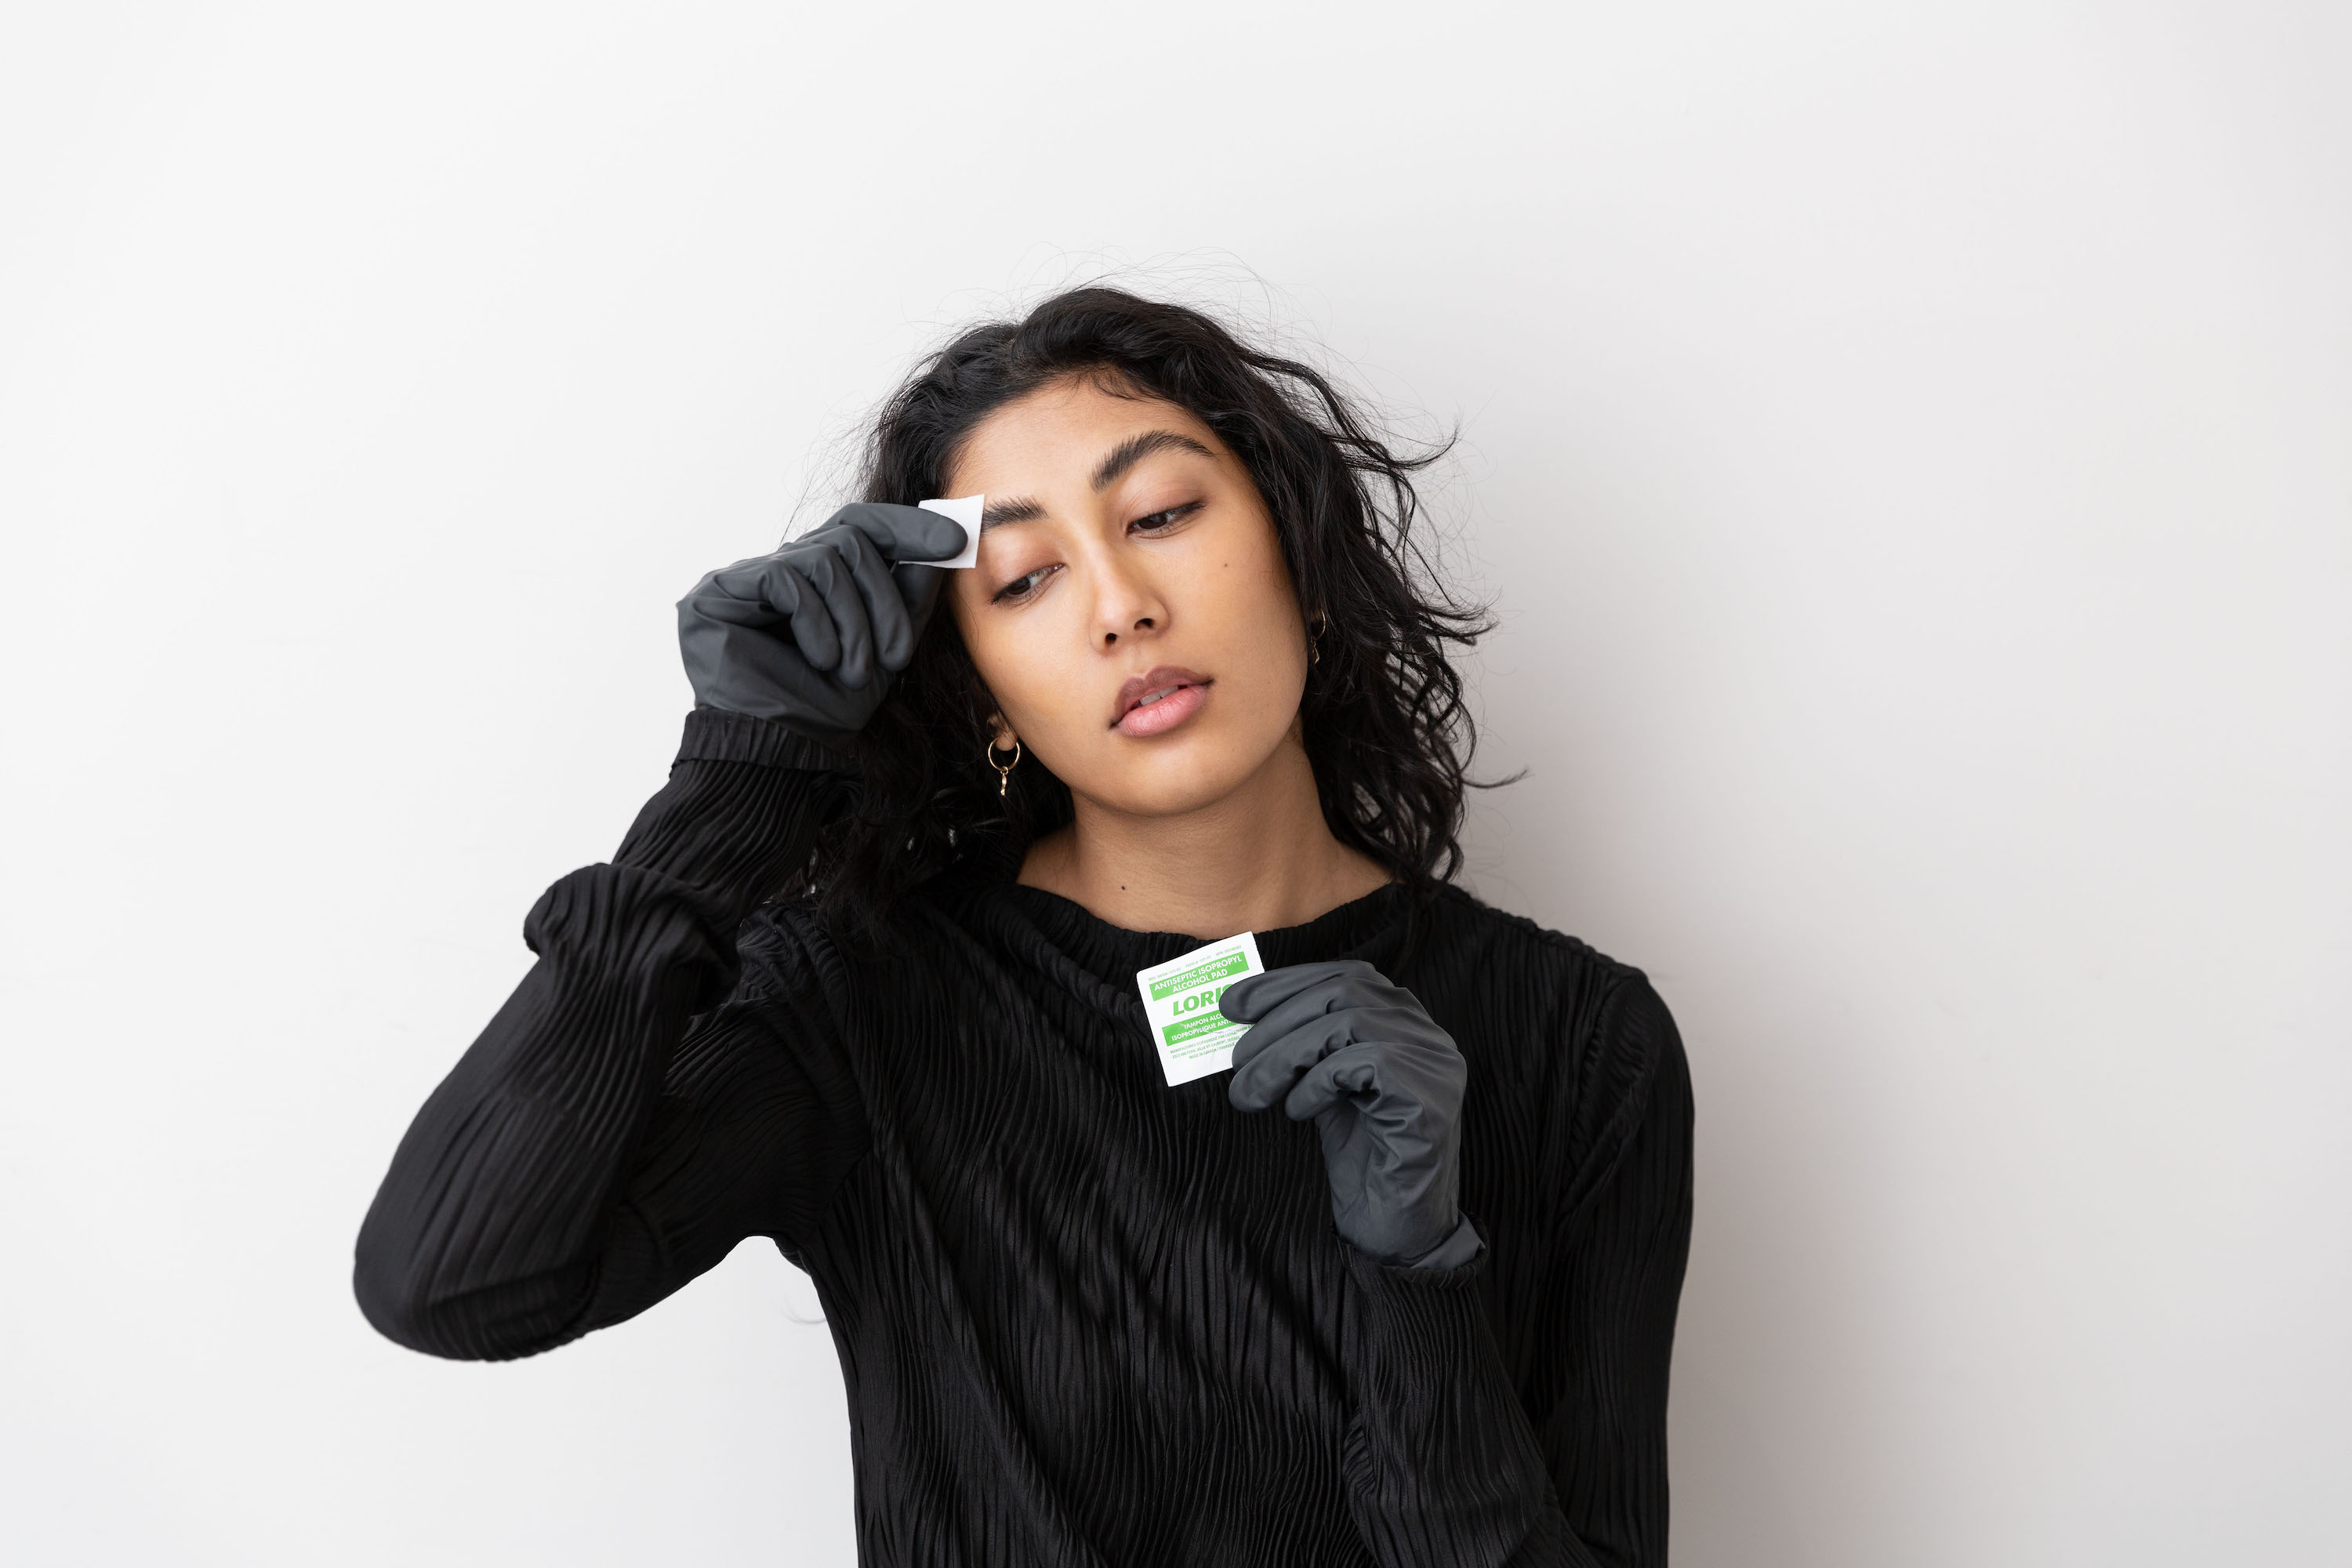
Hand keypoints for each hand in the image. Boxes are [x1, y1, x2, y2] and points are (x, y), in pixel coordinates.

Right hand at [676, 503, 969, 744]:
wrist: (782, 756)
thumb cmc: (829, 710)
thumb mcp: (887, 650)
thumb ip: (910, 597)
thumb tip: (945, 544)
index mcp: (816, 580)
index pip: (862, 526)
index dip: (907, 527)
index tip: (953, 541)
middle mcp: (780, 570)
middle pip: (851, 539)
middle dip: (884, 599)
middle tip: (897, 658)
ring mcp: (745, 579)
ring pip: (825, 558)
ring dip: (853, 621)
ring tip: (852, 672)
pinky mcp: (717, 593)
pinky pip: (784, 578)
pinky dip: (814, 622)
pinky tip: (818, 660)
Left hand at [1223, 960, 1472, 1266]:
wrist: (1397, 1228)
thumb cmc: (1362, 1156)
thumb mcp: (1323, 1086)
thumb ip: (1303, 1047)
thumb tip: (1244, 1014)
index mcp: (1404, 1022)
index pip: (1345, 976)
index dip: (1284, 984)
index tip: (1232, 1005)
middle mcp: (1427, 1034)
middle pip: (1343, 992)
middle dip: (1276, 1022)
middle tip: (1236, 1064)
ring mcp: (1434, 1063)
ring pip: (1347, 1022)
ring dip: (1284, 1055)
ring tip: (1251, 1094)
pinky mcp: (1429, 1096)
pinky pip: (1362, 1063)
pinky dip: (1316, 1082)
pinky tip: (1299, 1111)